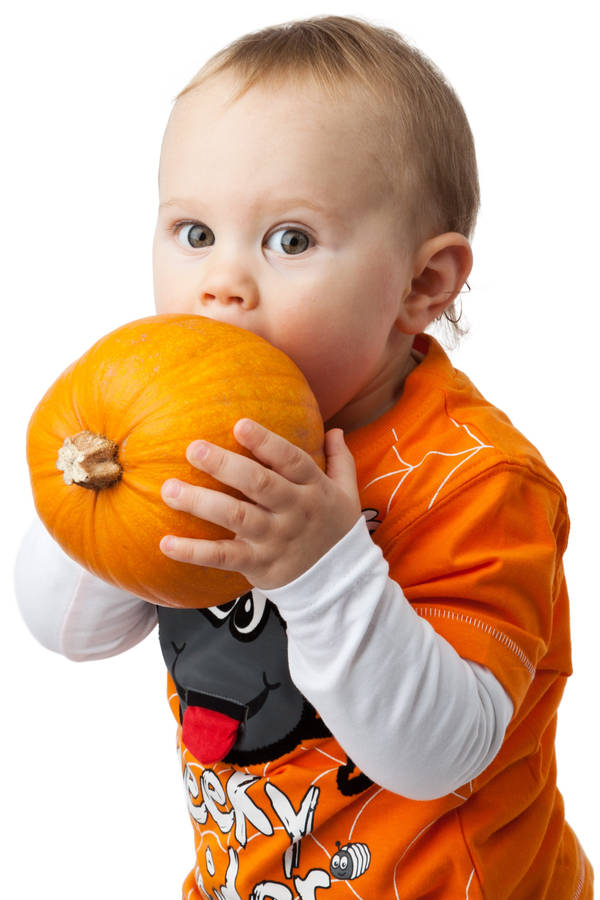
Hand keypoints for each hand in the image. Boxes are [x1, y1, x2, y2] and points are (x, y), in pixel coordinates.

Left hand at [159, 418, 360, 589]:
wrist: (341, 583)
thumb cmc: (336, 530)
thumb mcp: (346, 493)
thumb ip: (340, 460)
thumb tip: (336, 429)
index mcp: (313, 488)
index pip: (291, 460)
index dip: (266, 442)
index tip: (240, 425)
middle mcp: (294, 511)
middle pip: (258, 484)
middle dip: (225, 465)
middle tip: (193, 449)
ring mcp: (275, 539)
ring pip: (236, 517)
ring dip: (201, 502)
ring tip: (170, 490)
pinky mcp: (258, 564)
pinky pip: (223, 557)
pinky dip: (194, 552)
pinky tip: (167, 543)